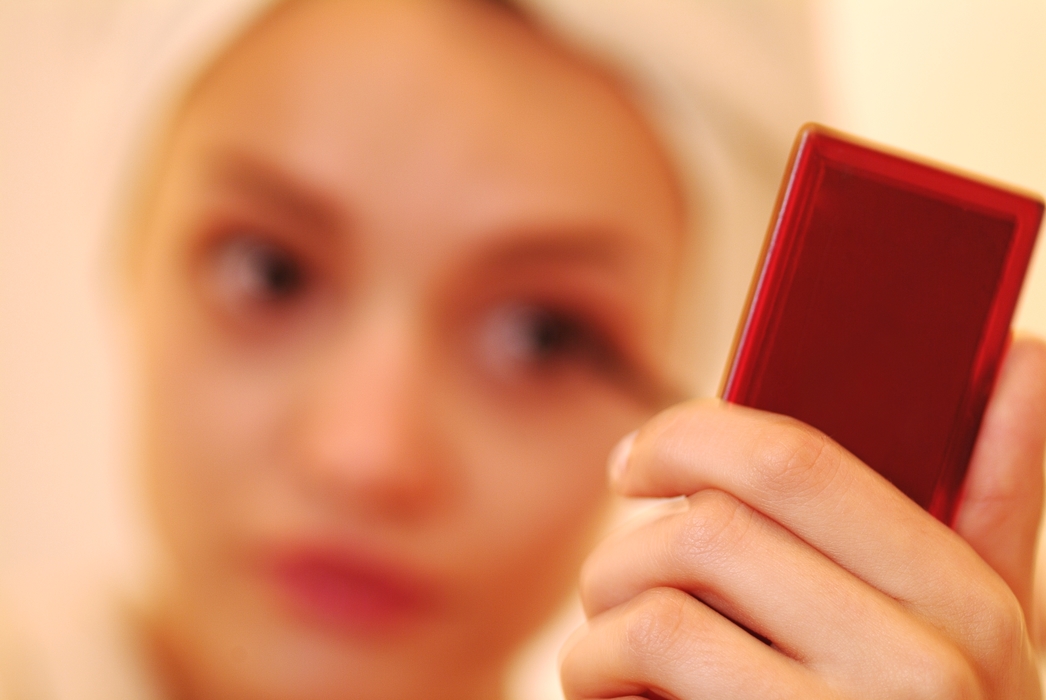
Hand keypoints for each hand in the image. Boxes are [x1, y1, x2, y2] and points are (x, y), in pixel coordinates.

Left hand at [560, 337, 1045, 698]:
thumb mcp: (986, 633)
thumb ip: (995, 502)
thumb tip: (1022, 358)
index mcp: (968, 602)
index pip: (792, 461)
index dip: (689, 438)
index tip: (638, 463)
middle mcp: (923, 670)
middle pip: (706, 528)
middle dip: (630, 542)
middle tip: (616, 578)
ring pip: (657, 604)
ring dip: (603, 619)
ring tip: (612, 656)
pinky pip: (638, 674)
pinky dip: (596, 675)